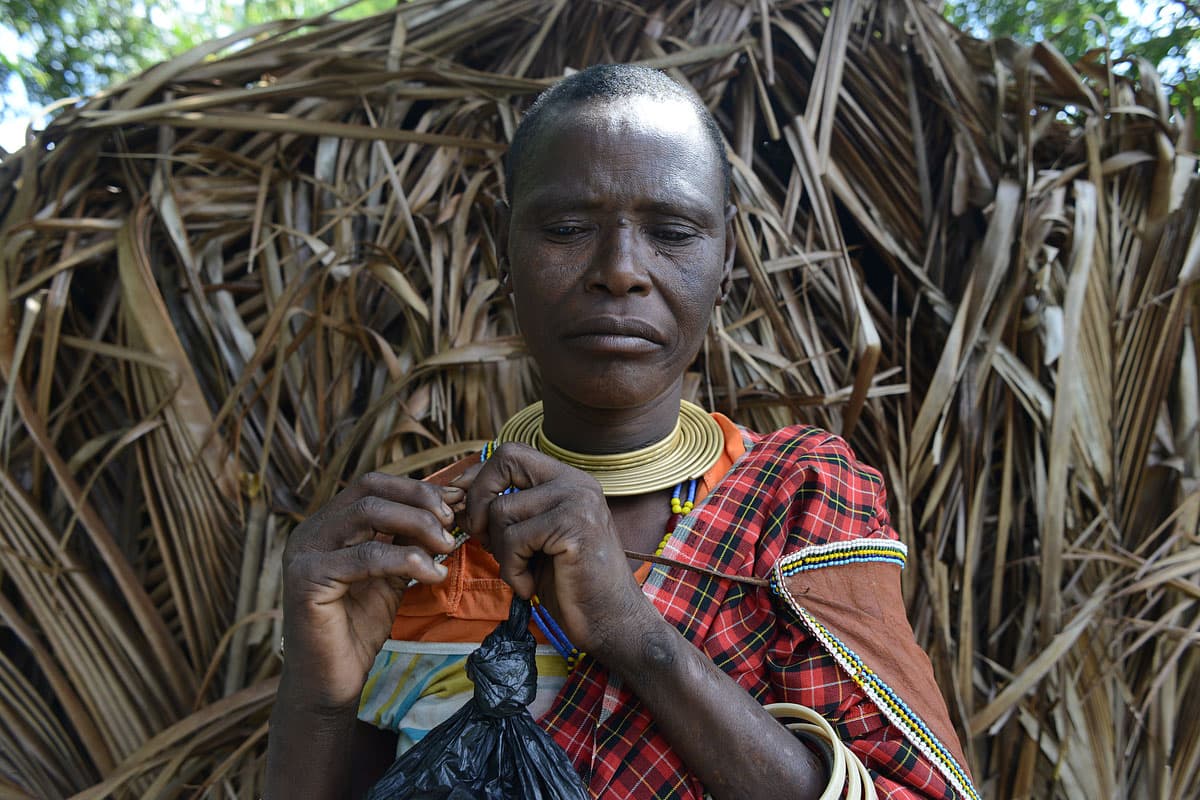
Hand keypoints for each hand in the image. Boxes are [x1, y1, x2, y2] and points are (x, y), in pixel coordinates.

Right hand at [280, 473, 459, 709]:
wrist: (331, 681)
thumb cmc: (359, 628)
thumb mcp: (391, 574)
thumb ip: (408, 541)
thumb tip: (448, 507)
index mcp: (327, 525)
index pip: (373, 484)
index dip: (416, 488)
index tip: (454, 503)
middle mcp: (310, 532)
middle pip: (370, 491)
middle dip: (419, 501)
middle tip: (451, 523)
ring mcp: (303, 553)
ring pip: (367, 514)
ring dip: (416, 525)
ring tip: (445, 546)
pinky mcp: (306, 580)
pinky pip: (365, 556)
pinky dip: (405, 560)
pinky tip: (432, 574)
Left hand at [463, 443, 649, 657]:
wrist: (610, 621)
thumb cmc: (569, 585)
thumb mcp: (535, 539)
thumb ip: (510, 512)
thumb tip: (458, 492)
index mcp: (568, 481)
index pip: (513, 453)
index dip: (480, 477)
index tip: (466, 509)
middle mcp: (576, 483)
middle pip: (506, 460)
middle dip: (479, 499)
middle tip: (483, 538)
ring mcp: (578, 501)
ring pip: (502, 509)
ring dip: (501, 552)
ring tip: (522, 573)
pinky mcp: (574, 526)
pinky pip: (515, 539)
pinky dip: (512, 570)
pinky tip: (530, 586)